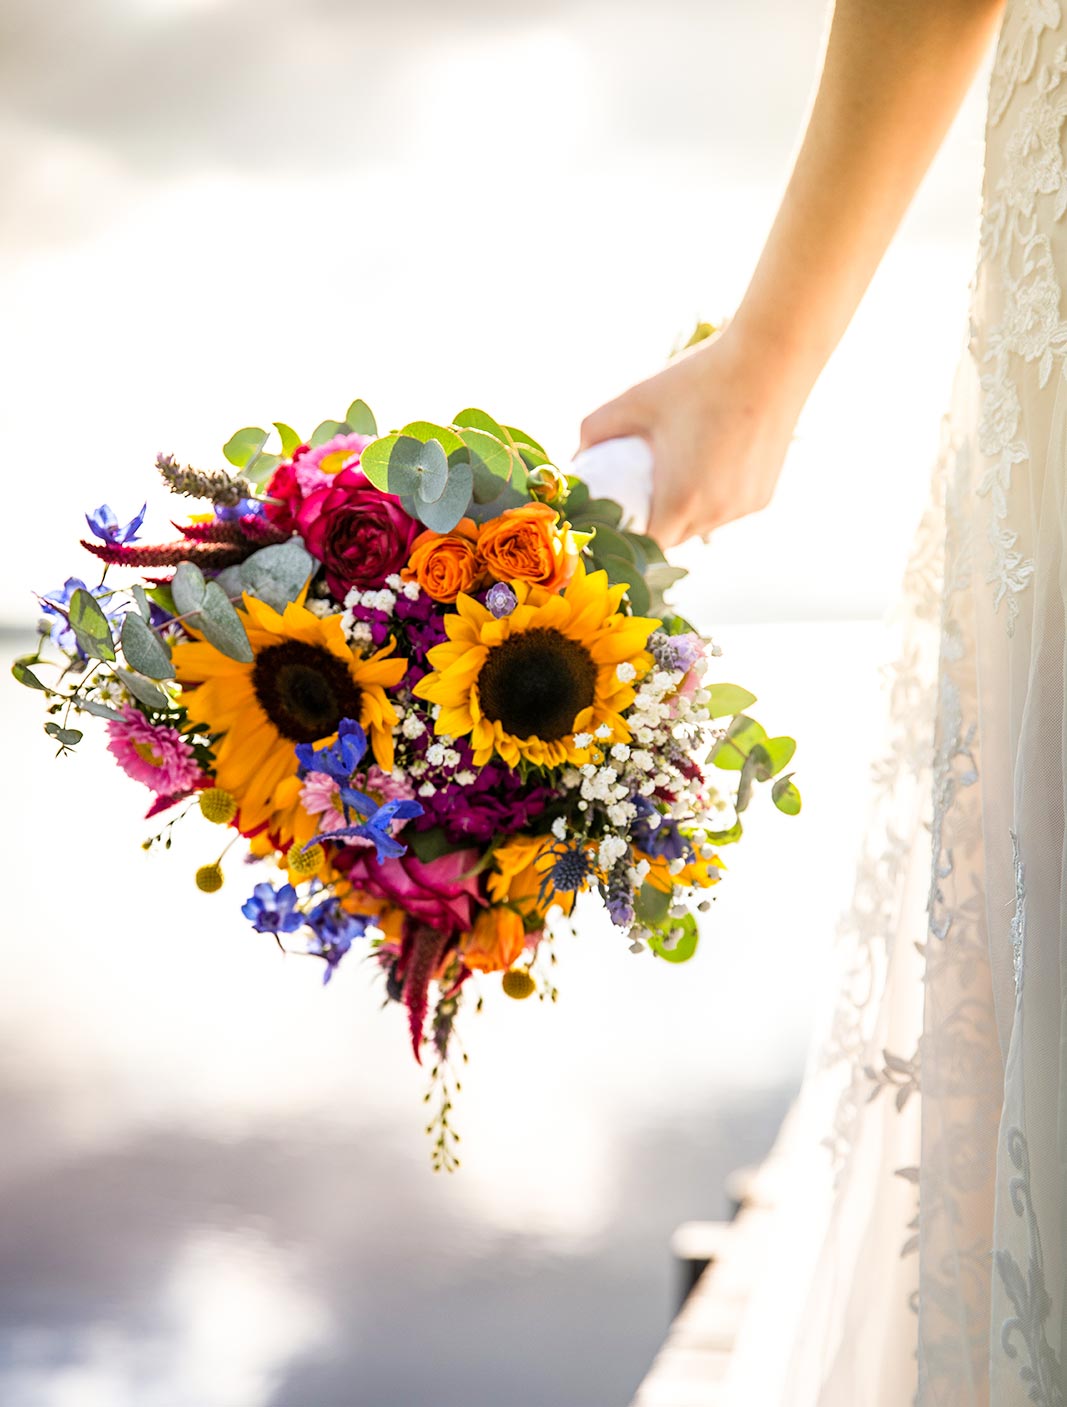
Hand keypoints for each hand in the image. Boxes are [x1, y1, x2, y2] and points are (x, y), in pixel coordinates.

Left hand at [577, 328, 807, 546]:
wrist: (771, 362)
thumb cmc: (699, 380)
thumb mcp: (635, 400)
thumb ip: (596, 430)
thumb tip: (577, 456)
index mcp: (680, 501)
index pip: (644, 546)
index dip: (626, 535)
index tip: (615, 514)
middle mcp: (714, 514)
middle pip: (672, 538)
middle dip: (652, 523)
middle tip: (637, 493)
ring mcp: (742, 509)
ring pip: (701, 526)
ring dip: (683, 512)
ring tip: (675, 476)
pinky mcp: (762, 498)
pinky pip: (727, 510)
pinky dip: (713, 498)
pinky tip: (711, 464)